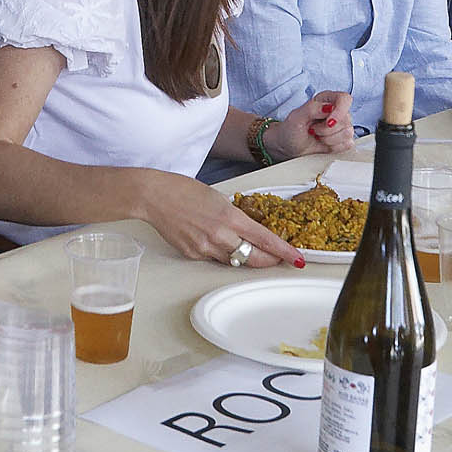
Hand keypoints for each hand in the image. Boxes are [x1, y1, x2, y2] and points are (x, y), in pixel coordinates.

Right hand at [139, 174, 306, 267]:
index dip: (284, 251)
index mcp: (229, 217)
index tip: (297, 258)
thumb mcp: (217, 197)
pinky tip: (215, 241)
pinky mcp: (193, 254)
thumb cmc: (182, 190)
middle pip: (254, 259)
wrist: (153, 196)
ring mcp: (205, 247)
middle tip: (278, 259)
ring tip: (246, 247)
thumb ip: (234, 216)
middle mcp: (220, 235)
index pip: (265, 239)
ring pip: (234, 261)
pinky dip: (221, 253)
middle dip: (270, 261)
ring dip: (245, 257)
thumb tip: (246, 229)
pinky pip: (214, 259)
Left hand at [263, 93, 352, 162]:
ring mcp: (341, 126)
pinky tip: (324, 143)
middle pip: (346, 120)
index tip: (329, 122)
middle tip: (313, 130)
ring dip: (329, 139)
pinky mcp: (343, 140)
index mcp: (326, 99)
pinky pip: (348, 144)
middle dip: (327, 130)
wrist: (289, 146)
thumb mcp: (296, 117)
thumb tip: (328, 108)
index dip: (340, 111)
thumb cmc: (291, 130)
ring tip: (317, 136)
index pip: (344, 99)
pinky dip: (334, 147)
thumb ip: (312, 108)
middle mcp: (336, 111)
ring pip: (348, 133)